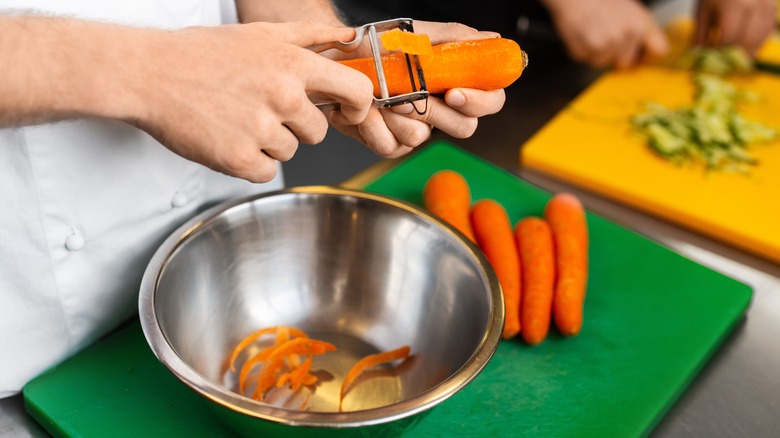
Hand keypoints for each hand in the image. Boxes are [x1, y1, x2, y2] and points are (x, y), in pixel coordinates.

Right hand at [132, 21, 373, 182]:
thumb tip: (351, 38)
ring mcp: (261, 130)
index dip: (358, 106)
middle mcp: (283, 97)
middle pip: (318, 131)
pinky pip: (267, 171)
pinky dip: (252, 162)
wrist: (149, 74)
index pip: (357, 92)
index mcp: (293, 65)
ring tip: (238, 118)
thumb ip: (312, 36)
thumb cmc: (203, 53)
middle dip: (296, 125)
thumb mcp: (261, 34)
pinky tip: (230, 138)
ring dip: (270, 142)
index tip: (346, 111)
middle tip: (260, 107)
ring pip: (291, 151)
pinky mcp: (239, 159)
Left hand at [327, 21, 506, 158]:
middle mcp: (441, 110)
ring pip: (420, 137)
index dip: (479, 101)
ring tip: (377, 93)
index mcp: (456, 84)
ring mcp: (417, 129)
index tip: (454, 92)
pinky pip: (390, 145)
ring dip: (394, 113)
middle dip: (434, 111)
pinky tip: (364, 107)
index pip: (490, 100)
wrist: (338, 59)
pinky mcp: (391, 144)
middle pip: (464, 127)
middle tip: (407, 95)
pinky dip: (372, 124)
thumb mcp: (417, 35)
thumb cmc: (377, 46)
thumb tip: (493, 39)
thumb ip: (456, 38)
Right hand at [543, 0, 668, 68]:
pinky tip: (581, 34)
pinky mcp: (588, 49)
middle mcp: (627, 35)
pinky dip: (581, 50)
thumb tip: (647, 51)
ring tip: (591, 32)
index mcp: (642, 23)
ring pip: (602, 62)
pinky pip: (586, 59)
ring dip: (595, 52)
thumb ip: (642, 30)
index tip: (639, 57)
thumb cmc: (600, 0)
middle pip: (624, 62)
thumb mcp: (631, 9)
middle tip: (604, 37)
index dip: (647, 57)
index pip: (658, 51)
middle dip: (614, 55)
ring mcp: (607, 44)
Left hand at [695, 0, 776, 54]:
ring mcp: (765, 6)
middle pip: (746, 40)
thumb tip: (698, 55)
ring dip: (747, 52)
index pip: (728, 37)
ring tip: (735, 60)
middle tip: (723, 63)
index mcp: (733, 6)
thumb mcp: (703, 10)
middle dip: (733, 55)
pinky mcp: (772, 8)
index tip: (711, 58)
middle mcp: (753, 6)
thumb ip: (701, 33)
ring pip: (759, 38)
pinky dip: (758, 42)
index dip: (719, 51)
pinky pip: (767, 31)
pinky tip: (747, 49)